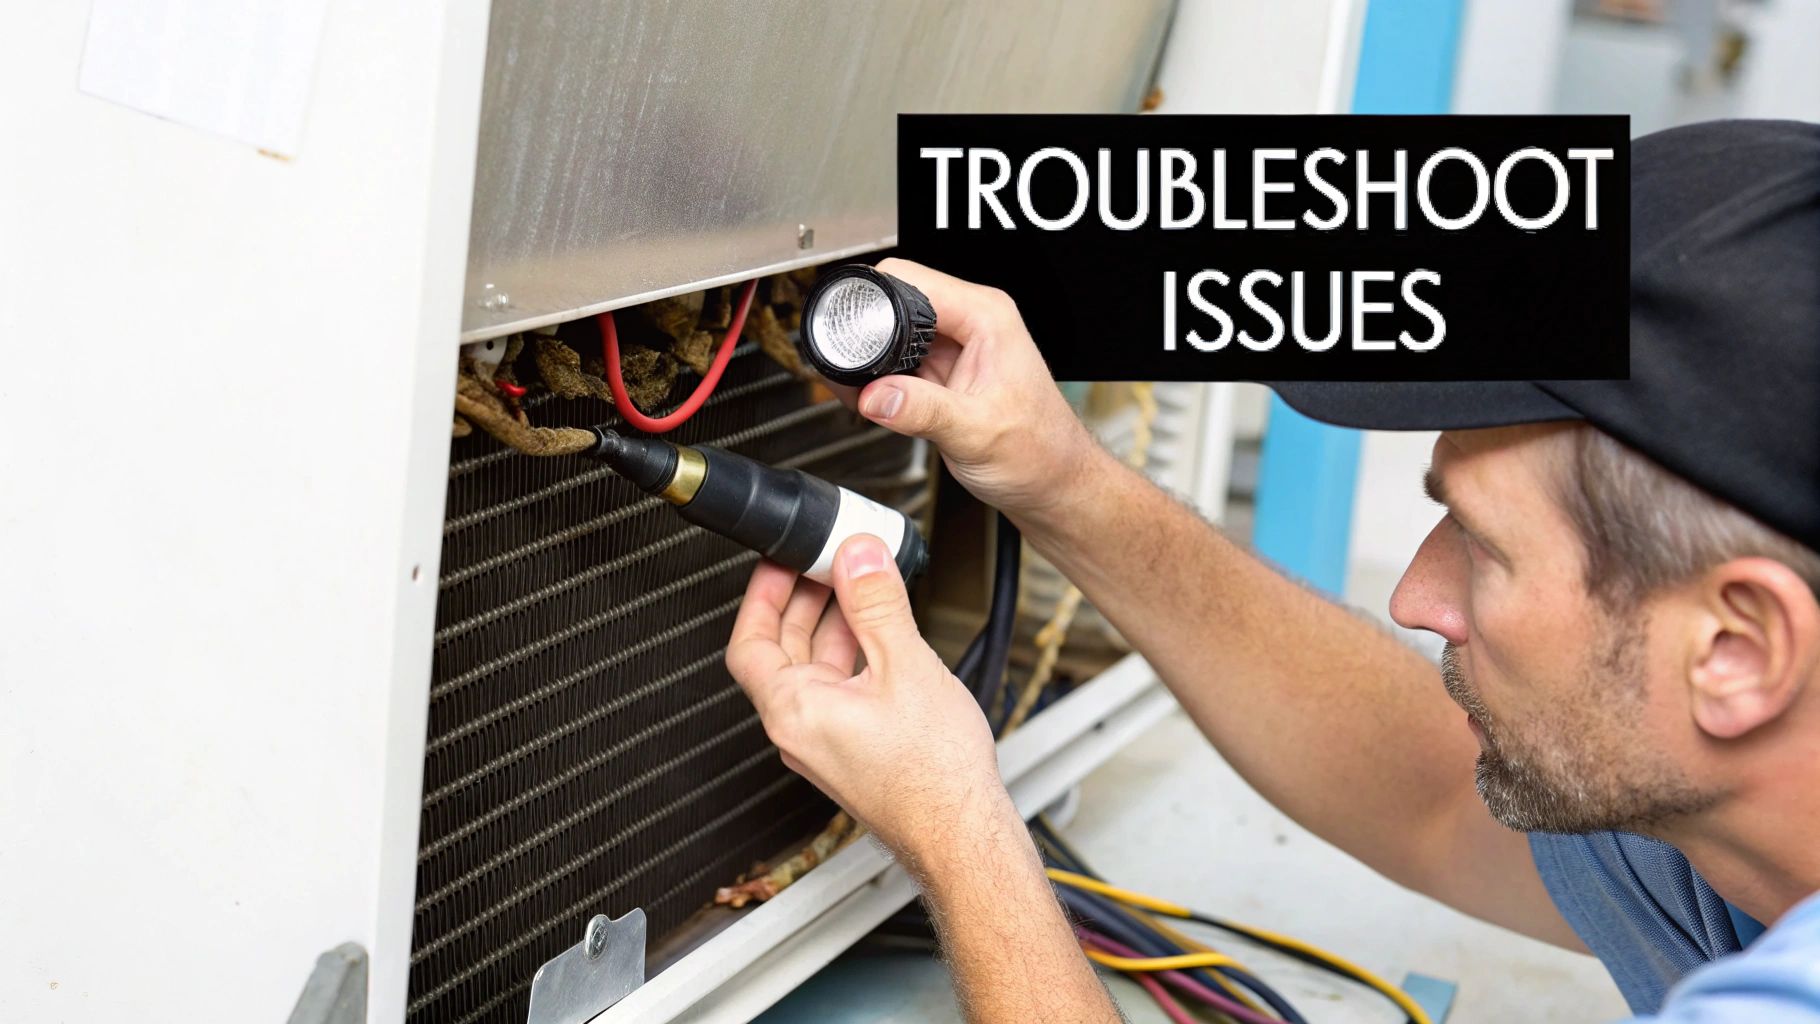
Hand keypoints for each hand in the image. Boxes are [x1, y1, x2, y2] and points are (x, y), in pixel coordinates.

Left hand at [725, 533, 1009, 863]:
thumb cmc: (934, 775)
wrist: (964, 834)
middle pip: (780, 651)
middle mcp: (799, 731)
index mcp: (793, 710)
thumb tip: (857, 556)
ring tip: (860, 587)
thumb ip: (876, 603)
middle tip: (826, 563)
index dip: (762, 593)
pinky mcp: (851, 751)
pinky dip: (852, 653)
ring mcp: (824, 743)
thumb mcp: (905, 666)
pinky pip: (838, 690)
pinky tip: (882, 634)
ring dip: (831, 624)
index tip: (781, 561)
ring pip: (813, 669)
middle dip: (802, 600)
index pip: (749, 640)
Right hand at [841, 258, 1101, 523]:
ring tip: (859, 388)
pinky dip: (880, 379)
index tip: (846, 328)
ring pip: (894, 333)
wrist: (1052, 483)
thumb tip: (874, 395)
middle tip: (848, 367)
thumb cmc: (1039, 453)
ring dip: (872, 358)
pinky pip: (899, 362)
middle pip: (896, 301)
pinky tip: (874, 399)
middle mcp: (972, 323)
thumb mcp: (976, 432)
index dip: (871, 298)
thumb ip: (922, 411)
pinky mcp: (945, 373)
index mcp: (986, 317)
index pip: (910, 279)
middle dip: (866, 331)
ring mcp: (957, 347)